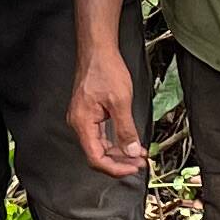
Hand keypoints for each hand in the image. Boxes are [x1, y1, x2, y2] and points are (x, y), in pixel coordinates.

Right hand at [69, 51, 147, 179]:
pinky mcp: (90, 114)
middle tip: (139, 163)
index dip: (115, 168)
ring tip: (139, 154)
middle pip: (98, 154)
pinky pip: (102, 134)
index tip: (132, 168)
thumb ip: (126, 130)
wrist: (97, 51)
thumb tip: (131, 152)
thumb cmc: (104, 69)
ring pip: (101, 145)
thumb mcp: (121, 101)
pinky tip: (130, 141)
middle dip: (120, 161)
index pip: (96, 158)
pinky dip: (116, 140)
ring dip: (120, 152)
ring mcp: (84, 119)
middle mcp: (79, 124)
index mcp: (83, 123)